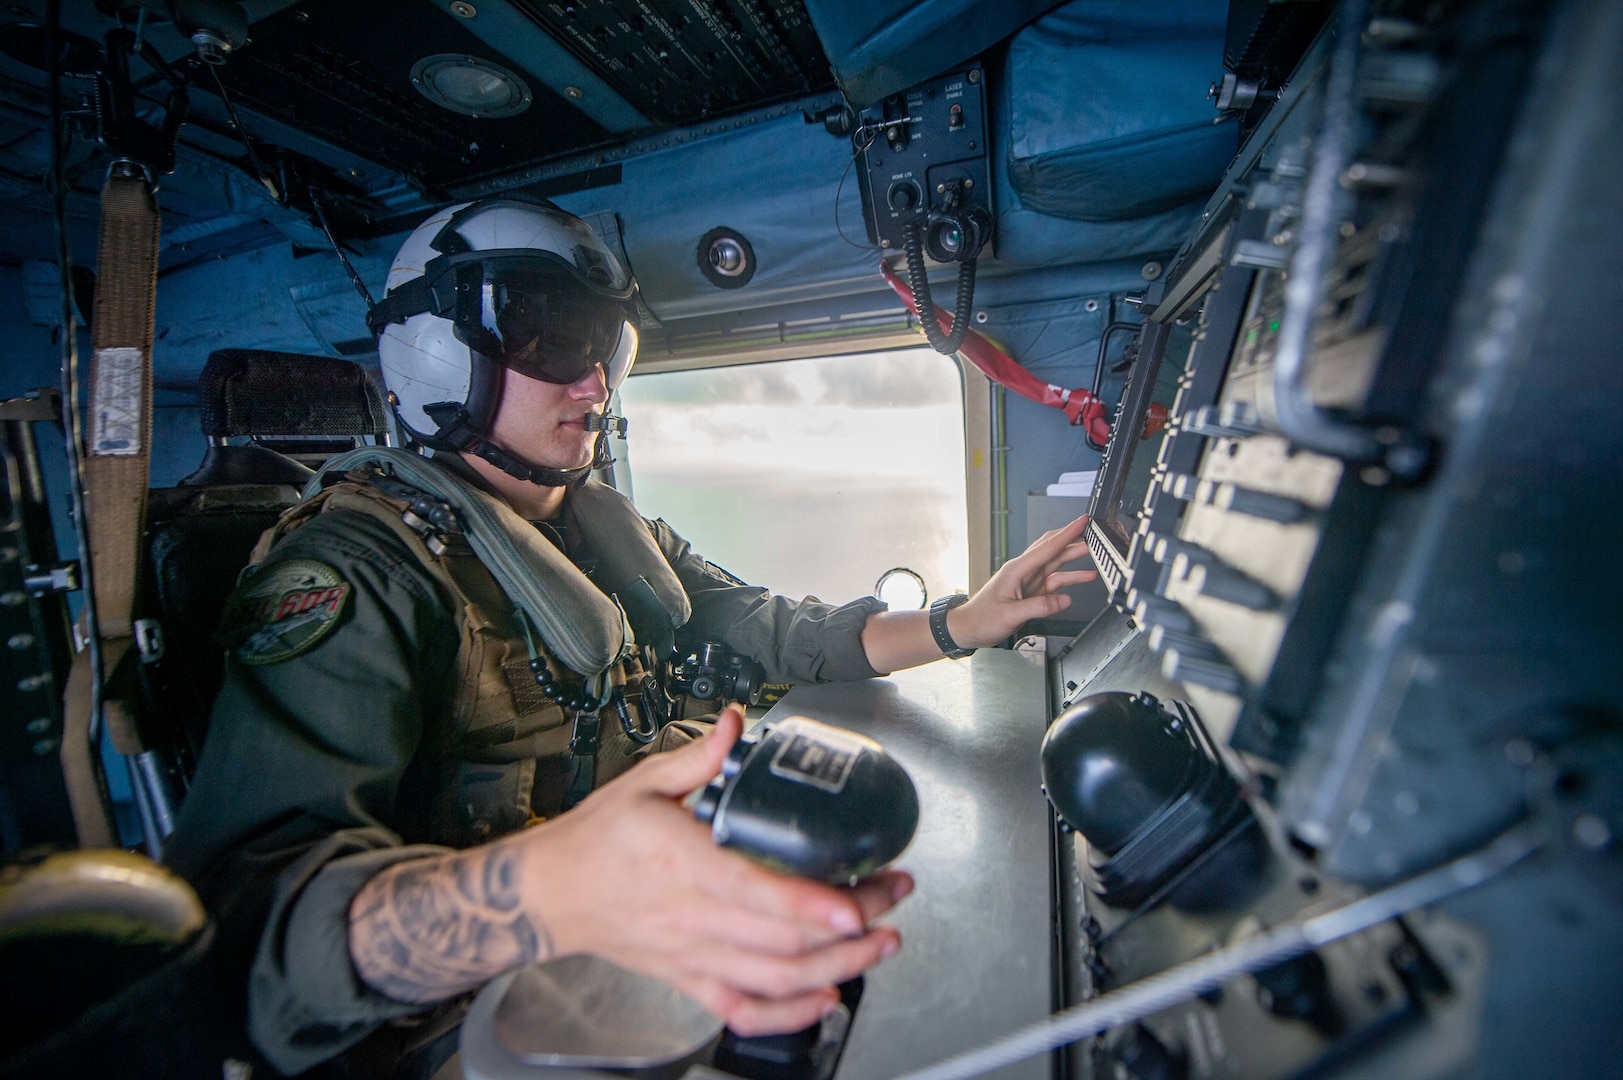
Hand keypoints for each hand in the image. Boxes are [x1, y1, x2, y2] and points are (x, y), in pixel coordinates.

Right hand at [523, 705, 912, 1034]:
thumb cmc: (598, 839)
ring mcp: (693, 955)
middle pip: (783, 939)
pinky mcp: (689, 978)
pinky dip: (789, 1015)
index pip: (756, 893)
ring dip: (837, 969)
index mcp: (683, 863)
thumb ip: (700, 757)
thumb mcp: (644, 783)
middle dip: (851, 926)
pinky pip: (743, 1008)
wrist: (551, 894)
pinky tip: (825, 999)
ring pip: (774, 979)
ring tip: (881, 943)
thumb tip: (738, 722)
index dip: (811, 904)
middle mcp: (692, 917)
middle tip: (892, 897)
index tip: (855, 903)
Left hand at [949, 514, 1096, 647]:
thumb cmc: (981, 618)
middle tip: (1092, 532)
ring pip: (1055, 564)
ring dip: (1074, 558)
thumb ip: (1039, 607)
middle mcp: (1023, 572)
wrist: (968, 628)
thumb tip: (1064, 600)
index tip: (1081, 522)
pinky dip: (1069, 581)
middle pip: (1053, 551)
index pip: (1047, 548)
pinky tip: (1082, 579)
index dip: (1066, 534)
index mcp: (1016, 570)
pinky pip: (1054, 582)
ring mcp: (1028, 582)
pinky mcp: (1031, 593)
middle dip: (1073, 540)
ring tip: (1093, 553)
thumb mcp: (1010, 614)